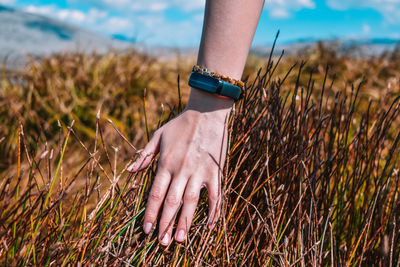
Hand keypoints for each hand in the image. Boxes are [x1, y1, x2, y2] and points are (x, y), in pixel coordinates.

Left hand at [128, 88, 232, 244]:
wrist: (207, 111)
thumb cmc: (181, 123)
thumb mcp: (158, 135)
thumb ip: (144, 155)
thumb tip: (130, 171)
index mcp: (166, 163)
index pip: (155, 194)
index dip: (151, 213)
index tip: (146, 230)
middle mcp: (182, 170)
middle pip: (171, 202)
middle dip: (165, 224)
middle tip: (161, 243)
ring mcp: (200, 171)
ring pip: (191, 202)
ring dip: (185, 222)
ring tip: (179, 240)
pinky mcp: (215, 171)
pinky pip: (215, 195)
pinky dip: (213, 211)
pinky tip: (208, 225)